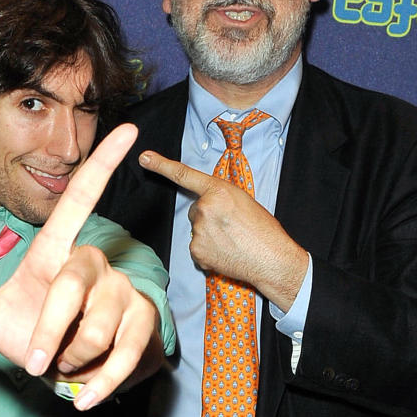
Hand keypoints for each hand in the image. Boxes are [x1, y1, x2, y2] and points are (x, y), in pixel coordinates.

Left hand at [0, 123, 163, 408]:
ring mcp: (124, 292)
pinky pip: (122, 354)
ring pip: (96, 326)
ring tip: (62, 365)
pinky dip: (99, 383)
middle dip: (49, 331)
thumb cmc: (37, 335)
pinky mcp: (144, 324)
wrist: (74, 374)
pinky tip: (85, 398)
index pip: (80, 202)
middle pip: (73, 286)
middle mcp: (96, 263)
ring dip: (70, 358)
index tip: (127, 128)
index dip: (102, 165)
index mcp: (58, 253)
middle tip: (36, 363)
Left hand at [137, 149, 307, 311]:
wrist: (271, 258)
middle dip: (208, 217)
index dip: (162, 165)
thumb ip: (221, 198)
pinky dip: (208, 251)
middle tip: (230, 227)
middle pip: (195, 210)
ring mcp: (198, 231)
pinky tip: (225, 252)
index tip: (145, 158)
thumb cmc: (263, 229)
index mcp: (218, 191)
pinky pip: (197, 248)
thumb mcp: (244, 201)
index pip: (184, 175)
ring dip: (209, 234)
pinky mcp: (196, 251)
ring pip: (196, 229)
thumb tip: (207, 204)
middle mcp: (204, 208)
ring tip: (231, 240)